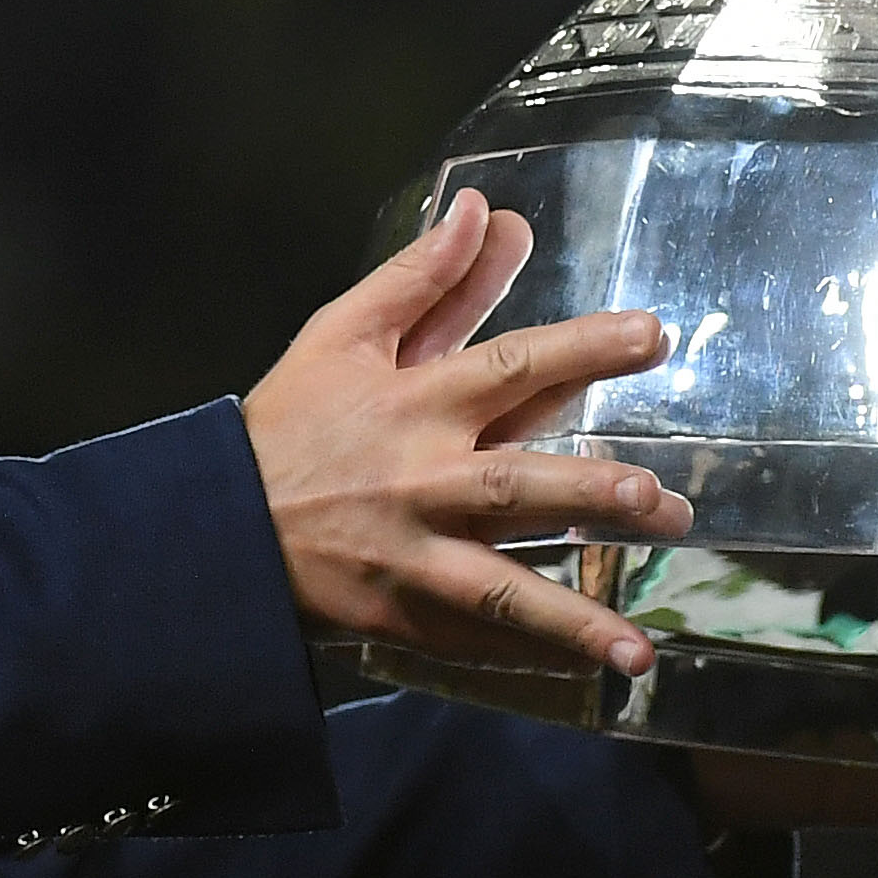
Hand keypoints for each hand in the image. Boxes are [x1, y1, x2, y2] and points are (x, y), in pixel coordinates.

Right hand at [244, 186, 690, 676]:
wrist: (219, 524)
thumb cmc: (292, 421)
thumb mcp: (344, 334)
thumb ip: (422, 276)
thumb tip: (481, 207)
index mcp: (415, 402)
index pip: (512, 365)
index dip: (584, 348)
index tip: (655, 336)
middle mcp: (422, 481)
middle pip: (516, 486)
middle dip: (588, 494)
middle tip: (658, 499)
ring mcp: (412, 557)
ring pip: (501, 588)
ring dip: (571, 616)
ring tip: (637, 644)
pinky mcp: (402, 616)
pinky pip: (475, 641)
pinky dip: (530, 660)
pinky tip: (589, 670)